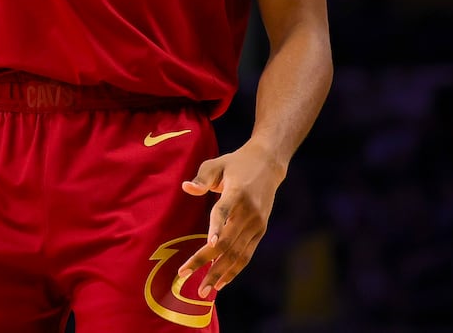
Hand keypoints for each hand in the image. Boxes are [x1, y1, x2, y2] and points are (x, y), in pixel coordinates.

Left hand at [177, 142, 285, 296]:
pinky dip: (234, 270)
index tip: (208, 244)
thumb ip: (202, 178)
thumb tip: (187, 188)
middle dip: (205, 261)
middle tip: (184, 275)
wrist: (268, 165)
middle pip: (226, 241)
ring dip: (219, 273)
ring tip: (202, 289)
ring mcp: (257, 224)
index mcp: (237, 192)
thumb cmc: (235, 163)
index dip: (216, 227)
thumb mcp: (217, 164)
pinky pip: (246, 255)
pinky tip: (221, 282)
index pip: (224, 212)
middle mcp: (249, 212)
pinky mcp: (260, 231)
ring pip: (237, 254)